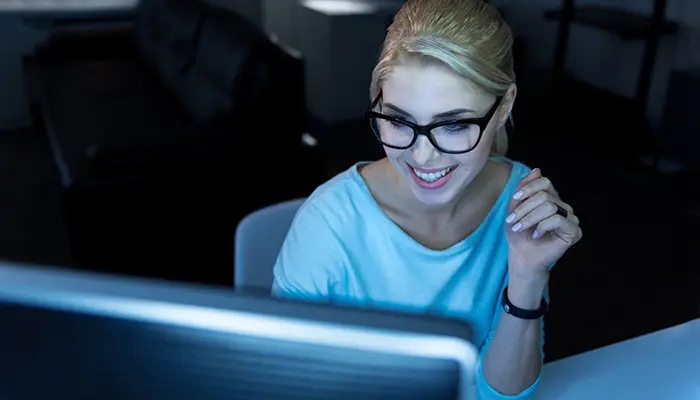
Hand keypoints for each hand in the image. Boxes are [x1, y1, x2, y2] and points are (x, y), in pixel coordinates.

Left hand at [505, 168, 581, 282]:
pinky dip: (542, 226)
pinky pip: (557, 219)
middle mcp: (563, 206)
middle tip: (512, 221)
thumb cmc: (519, 234)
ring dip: (530, 217)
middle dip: (524, 208)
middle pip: (545, 195)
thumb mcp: (515, 208)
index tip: (515, 199)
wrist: (522, 256)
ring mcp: (570, 219)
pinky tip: (536, 234)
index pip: (544, 182)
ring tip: (519, 228)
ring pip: (550, 206)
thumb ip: (524, 189)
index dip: (528, 188)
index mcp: (551, 199)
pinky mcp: (574, 232)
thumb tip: (537, 169)